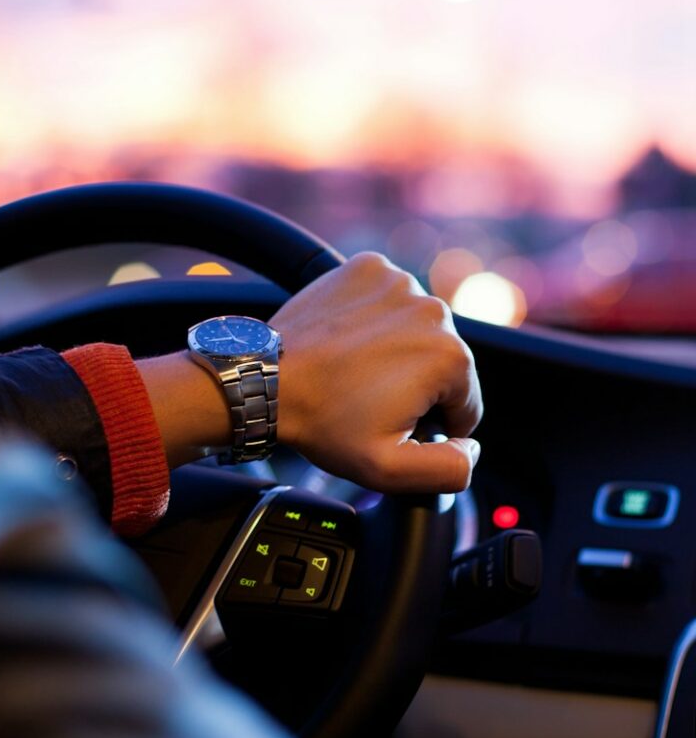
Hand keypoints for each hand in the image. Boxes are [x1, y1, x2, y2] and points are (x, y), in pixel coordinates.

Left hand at [272, 252, 481, 492]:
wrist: (266, 379)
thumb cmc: (322, 422)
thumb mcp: (389, 468)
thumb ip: (449, 469)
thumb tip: (472, 449)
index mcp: (450, 357)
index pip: (465, 403)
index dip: (431, 424)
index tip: (390, 423)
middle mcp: (434, 310)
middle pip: (443, 363)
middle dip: (415, 385)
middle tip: (366, 399)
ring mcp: (399, 282)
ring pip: (417, 329)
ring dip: (397, 349)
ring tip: (354, 370)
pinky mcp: (369, 268)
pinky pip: (388, 299)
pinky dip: (375, 317)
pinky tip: (348, 340)